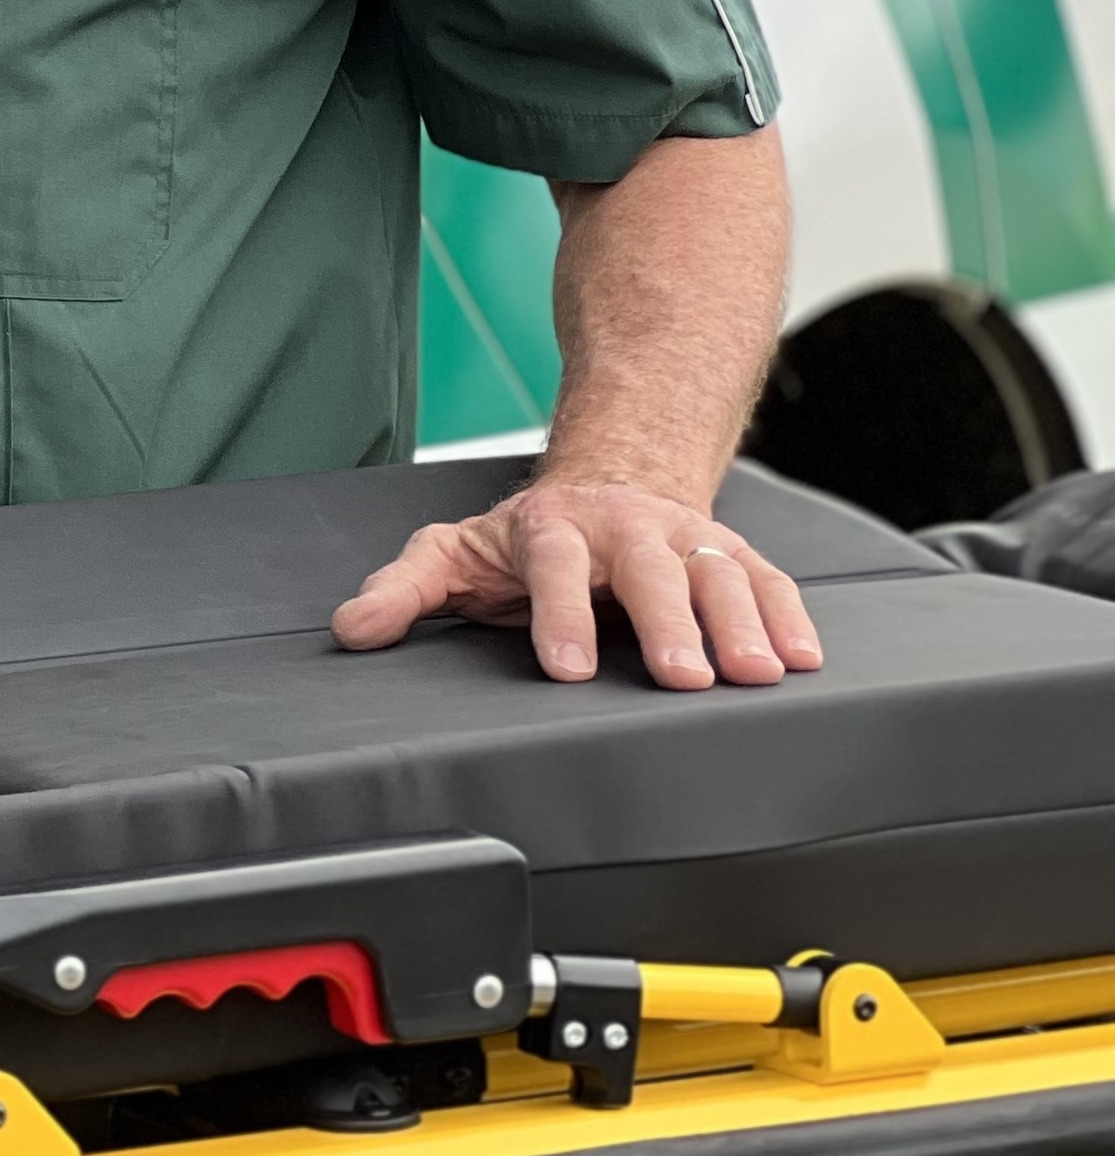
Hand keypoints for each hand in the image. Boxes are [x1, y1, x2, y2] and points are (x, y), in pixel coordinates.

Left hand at [333, 474, 821, 688]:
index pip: (553, 567)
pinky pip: (767, 581)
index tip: (564, 666)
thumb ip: (404, 590)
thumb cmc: (529, 535)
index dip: (560, 614)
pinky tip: (803, 658)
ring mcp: (683, 539)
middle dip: (666, 622)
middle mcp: (624, 528)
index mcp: (552, 529)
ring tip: (756, 674)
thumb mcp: (455, 553)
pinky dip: (789, 616)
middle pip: (647, 570)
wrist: (608, 477)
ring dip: (739, 622)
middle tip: (680, 677)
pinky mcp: (730, 554)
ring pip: (716, 573)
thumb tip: (353, 630)